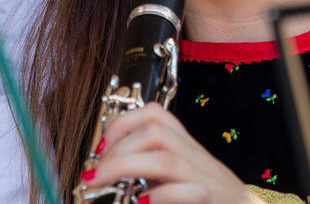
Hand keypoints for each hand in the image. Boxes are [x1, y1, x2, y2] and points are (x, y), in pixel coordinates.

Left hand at [81, 103, 260, 202]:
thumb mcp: (174, 180)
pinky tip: (141, 203)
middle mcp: (198, 158)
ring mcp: (208, 180)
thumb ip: (147, 172)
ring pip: (167, 159)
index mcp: (186, 147)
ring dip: (127, 167)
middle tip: (94, 174)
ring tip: (103, 183)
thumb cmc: (206, 201)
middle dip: (118, 149)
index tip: (99, 149)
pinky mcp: (215, 201)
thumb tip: (102, 171)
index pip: (155, 114)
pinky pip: (190, 191)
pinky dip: (160, 196)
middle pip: (157, 132)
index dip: (122, 124)